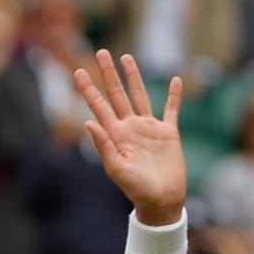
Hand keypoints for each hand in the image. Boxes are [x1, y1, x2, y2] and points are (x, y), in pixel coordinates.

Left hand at [74, 51, 185, 225]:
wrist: (161, 201)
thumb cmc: (137, 190)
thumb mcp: (117, 168)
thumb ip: (103, 144)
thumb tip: (88, 121)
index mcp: (115, 136)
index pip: (99, 107)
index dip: (88, 90)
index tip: (78, 71)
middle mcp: (130, 128)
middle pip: (117, 95)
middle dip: (108, 74)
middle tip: (101, 52)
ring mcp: (148, 129)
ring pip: (140, 95)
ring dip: (134, 77)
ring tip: (126, 58)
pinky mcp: (168, 133)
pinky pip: (171, 110)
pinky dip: (174, 95)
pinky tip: (175, 80)